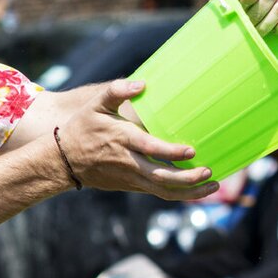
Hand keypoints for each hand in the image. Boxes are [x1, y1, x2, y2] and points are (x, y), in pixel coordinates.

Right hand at [58, 78, 215, 199]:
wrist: (64, 160)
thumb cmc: (82, 128)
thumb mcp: (95, 105)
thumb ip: (117, 91)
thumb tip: (141, 83)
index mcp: (122, 140)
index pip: (149, 148)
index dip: (170, 151)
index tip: (191, 150)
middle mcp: (129, 162)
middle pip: (160, 177)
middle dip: (186, 178)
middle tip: (208, 171)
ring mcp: (131, 178)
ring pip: (162, 190)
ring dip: (188, 191)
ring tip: (213, 185)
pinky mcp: (133, 186)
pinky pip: (159, 192)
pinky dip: (179, 193)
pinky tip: (198, 189)